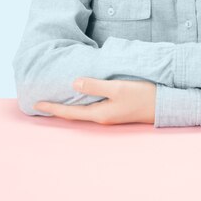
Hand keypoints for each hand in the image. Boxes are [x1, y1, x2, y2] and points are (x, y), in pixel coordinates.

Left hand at [33, 78, 156, 124]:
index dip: (52, 108)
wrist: (164, 105)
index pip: (69, 112)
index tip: (36, 105)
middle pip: (74, 114)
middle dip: (57, 109)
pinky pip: (92, 107)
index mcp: (99, 114)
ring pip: (83, 110)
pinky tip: (81, 96)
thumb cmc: (142, 96)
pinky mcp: (116, 109)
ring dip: (69, 106)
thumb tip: (74, 82)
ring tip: (56, 99)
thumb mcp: (118, 88)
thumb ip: (95, 85)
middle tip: (41, 104)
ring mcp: (110, 114)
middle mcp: (102, 117)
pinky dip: (82, 102)